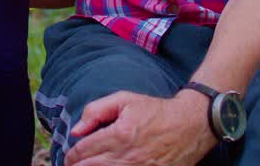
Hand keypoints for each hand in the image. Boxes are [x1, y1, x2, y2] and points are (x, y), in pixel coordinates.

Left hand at [65, 89, 215, 165]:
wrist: (190, 125)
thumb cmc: (156, 111)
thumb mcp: (125, 100)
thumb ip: (96, 111)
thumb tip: (76, 129)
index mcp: (118, 135)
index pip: (82, 152)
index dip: (71, 156)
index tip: (69, 156)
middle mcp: (127, 157)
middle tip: (73, 165)